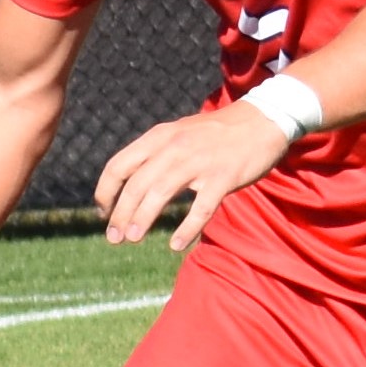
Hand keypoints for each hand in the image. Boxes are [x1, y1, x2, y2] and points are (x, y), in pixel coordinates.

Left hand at [95, 102, 290, 251]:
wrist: (262, 121)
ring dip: (142, 219)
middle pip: (136, 184)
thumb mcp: (180, 133)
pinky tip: (175, 245)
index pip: (119, 165)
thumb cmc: (218, 133)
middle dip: (121, 214)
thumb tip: (131, 184)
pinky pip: (200, 209)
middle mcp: (174, 148)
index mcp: (160, 137)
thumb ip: (156, 153)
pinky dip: (186, 229)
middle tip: (114, 238)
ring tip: (133, 239)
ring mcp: (199, 163)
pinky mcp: (223, 178)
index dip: (105, 192)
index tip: (103, 213)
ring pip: (160, 194)